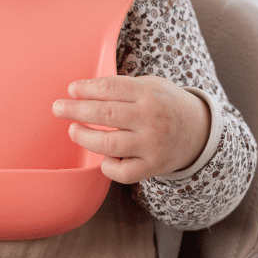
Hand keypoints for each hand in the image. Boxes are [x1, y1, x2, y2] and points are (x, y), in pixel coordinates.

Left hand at [52, 75, 209, 183]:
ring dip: (84, 137)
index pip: (110, 88)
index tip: (71, 89)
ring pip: (108, 145)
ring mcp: (151, 145)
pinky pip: (122, 172)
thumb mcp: (151, 85)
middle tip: (58, 108)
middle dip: (76, 110)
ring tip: (73, 130)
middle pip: (105, 114)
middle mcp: (150, 119)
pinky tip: (103, 156)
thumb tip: (82, 91)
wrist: (200, 131)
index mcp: (148, 94)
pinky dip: (107, 165)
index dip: (86, 88)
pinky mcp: (152, 167)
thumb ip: (122, 87)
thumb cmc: (166, 105)